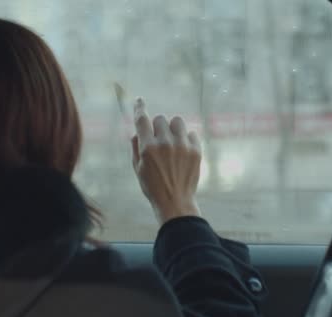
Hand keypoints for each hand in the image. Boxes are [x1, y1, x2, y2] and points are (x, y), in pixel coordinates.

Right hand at [131, 98, 201, 224]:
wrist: (176, 202)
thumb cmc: (153, 187)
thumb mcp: (137, 168)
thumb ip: (136, 147)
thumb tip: (137, 132)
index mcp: (148, 148)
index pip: (142, 120)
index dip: (139, 107)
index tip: (139, 100)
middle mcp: (165, 143)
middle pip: (161, 119)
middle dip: (158, 127)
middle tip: (159, 140)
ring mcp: (182, 146)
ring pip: (177, 121)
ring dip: (173, 129)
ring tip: (173, 143)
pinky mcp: (196, 150)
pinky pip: (191, 133)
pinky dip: (186, 139)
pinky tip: (183, 151)